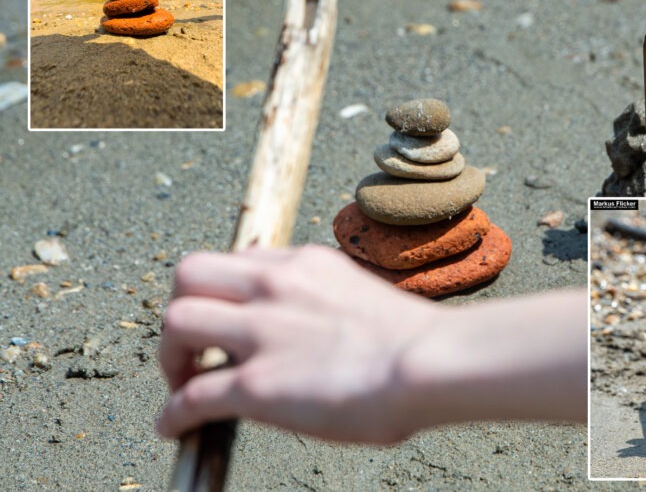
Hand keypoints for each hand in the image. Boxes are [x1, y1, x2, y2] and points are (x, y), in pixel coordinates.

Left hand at [156, 245, 439, 442]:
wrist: (430, 363)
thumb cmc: (416, 340)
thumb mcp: (362, 294)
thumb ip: (328, 302)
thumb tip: (321, 332)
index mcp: (306, 262)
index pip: (240, 261)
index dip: (225, 291)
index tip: (230, 317)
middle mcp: (275, 285)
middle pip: (190, 273)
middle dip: (182, 309)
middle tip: (195, 346)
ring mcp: (261, 332)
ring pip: (176, 321)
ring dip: (171, 357)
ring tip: (184, 383)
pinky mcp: (256, 383)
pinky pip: (191, 396)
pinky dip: (172, 414)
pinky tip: (174, 428)